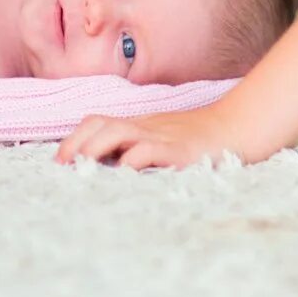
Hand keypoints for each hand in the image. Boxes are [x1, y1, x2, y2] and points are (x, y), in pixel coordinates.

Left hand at [55, 104, 263, 169]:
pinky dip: (131, 161)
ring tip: (81, 166)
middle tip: (62, 166)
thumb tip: (111, 167)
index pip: (98, 122)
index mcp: (138, 125)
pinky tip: (120, 174)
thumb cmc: (198, 138)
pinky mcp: (177, 150)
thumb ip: (138, 149)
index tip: (61, 159)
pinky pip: (148, 150)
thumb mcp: (163, 139)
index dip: (76, 137)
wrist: (236, 127)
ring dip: (94, 147)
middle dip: (76, 143)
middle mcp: (143, 127)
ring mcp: (160, 136)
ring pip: (117, 131)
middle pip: (100, 124)